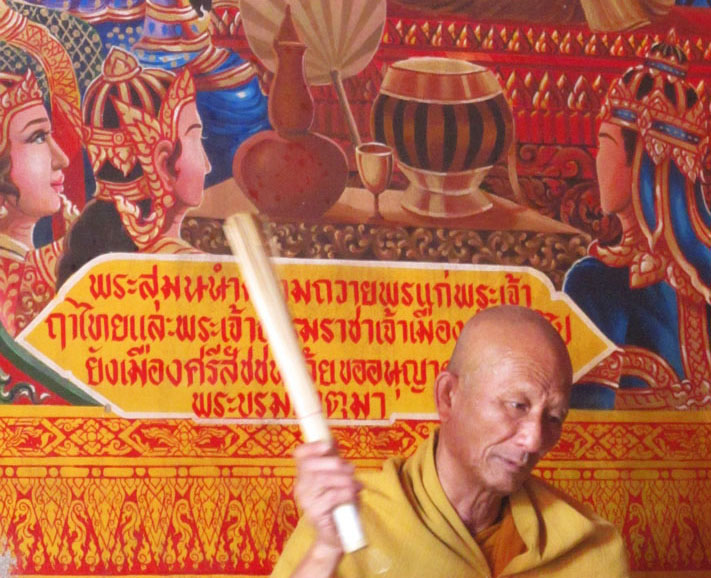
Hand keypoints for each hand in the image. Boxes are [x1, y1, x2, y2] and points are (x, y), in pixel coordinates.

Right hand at [293, 441, 361, 556]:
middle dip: (333, 463)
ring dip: (343, 479)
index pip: (300, 455)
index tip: (328, 445)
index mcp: (304, 475)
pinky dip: (346, 492)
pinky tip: (354, 495)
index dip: (312, 447)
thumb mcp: (337, 478)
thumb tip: (332, 440)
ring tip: (356, 484)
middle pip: (310, 465)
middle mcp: (301, 486)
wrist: (337, 534)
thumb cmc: (339, 503)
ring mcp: (306, 500)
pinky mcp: (314, 513)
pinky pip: (331, 496)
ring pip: (322, 479)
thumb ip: (333, 461)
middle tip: (351, 469)